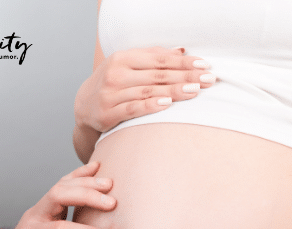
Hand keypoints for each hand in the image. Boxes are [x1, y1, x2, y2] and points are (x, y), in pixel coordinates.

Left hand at [0, 161, 116, 228]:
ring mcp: (41, 206)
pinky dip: (81, 174)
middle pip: (57, 196)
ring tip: (111, 185)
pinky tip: (97, 167)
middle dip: (86, 197)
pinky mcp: (49, 201)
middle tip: (112, 203)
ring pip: (62, 185)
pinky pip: (64, 182)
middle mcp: (34, 216)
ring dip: (87, 182)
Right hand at [74, 46, 215, 132]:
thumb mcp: (128, 67)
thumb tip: (181, 51)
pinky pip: (133, 108)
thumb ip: (152, 59)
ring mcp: (111, 93)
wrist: (84, 106)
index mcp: (124, 58)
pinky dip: (150, 105)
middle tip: (207, 80)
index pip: (160, 59)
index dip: (184, 62)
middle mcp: (116, 73)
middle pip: (157, 75)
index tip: (204, 66)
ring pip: (148, 91)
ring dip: (173, 91)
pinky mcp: (108, 113)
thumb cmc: (112, 85)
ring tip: (194, 91)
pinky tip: (167, 104)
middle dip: (185, 76)